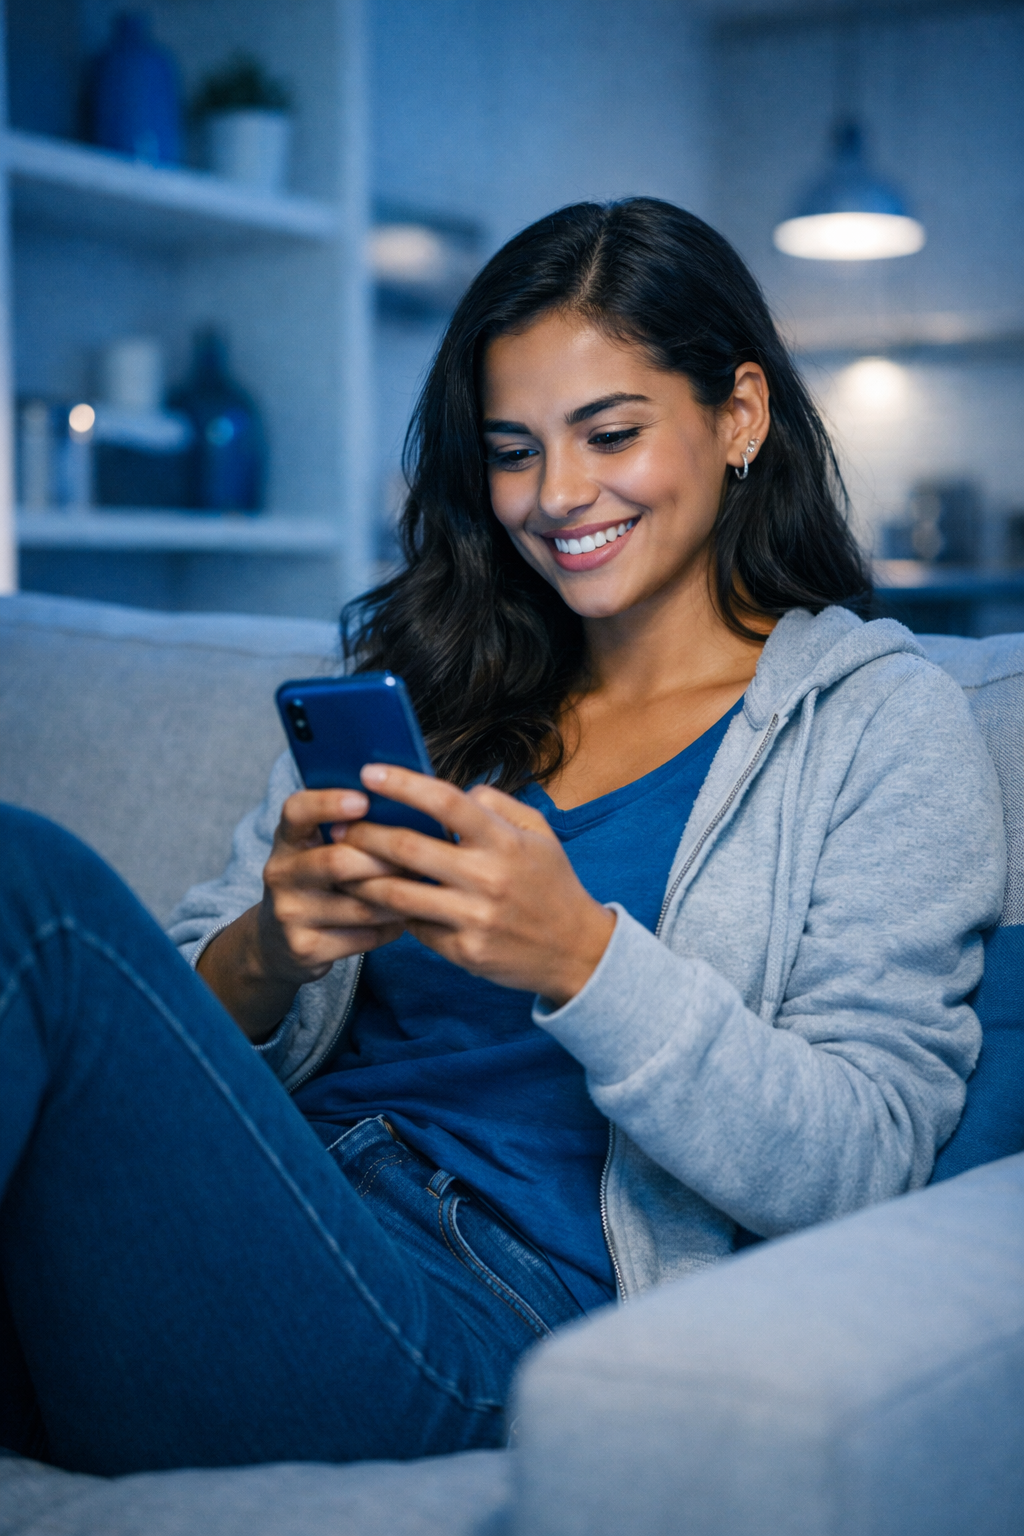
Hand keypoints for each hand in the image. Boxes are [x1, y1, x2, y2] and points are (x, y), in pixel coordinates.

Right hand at [198, 788, 404, 1039]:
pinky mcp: (305, 948)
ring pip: (359, 905)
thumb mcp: (316, 849)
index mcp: (287, 840)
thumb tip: (410, 812)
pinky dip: (391, 927)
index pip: (297, 811)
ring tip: (424, 888)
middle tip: (421, 855)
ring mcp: (290, 913)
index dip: (328, 803)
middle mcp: (281, 874)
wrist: (278, 942)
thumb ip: (349, 830)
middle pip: (337, 862)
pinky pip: (363, 936)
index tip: (363, 800)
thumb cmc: (316, 883)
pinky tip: (405, 918)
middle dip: (384, 859)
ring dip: (398, 897)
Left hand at [338, 765, 615, 1005]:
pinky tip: (374, 901)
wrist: (576, 951)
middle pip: (409, 849)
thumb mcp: (539, 833)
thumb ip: (496, 805)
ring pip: (399, 895)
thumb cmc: (551, 883)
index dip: (403, 784)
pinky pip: (415, 927)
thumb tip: (453, 792)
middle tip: (340, 825)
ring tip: (341, 865)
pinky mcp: (465, 951)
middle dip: (365, 834)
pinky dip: (393, 912)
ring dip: (362, 878)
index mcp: (506, 841)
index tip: (369, 771)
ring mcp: (475, 919)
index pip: (446, 802)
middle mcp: (488, 878)